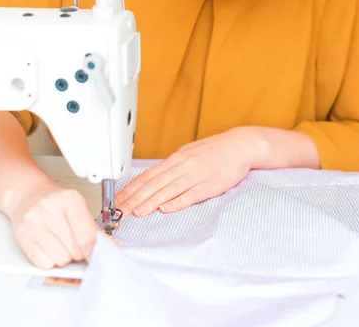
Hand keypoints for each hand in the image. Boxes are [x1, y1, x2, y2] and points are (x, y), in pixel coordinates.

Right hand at [8, 182, 99, 269]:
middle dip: (79, 252)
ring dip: (64, 257)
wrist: (27, 194)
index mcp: (70, 200)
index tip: (98, 257)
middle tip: (75, 244)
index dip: (93, 250)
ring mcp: (35, 223)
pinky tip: (48, 248)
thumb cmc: (54, 202)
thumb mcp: (76, 206)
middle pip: (74, 249)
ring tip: (61, 244)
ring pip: (59, 258)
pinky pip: (43, 263)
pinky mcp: (22, 235)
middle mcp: (51, 209)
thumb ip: (91, 227)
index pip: (85, 234)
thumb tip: (107, 246)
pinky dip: (49, 261)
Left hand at [116, 127, 261, 216]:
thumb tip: (154, 179)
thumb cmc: (214, 151)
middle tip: (119, 209)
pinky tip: (164, 208)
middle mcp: (183, 166)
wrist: (240, 146)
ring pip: (168, 190)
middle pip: (154, 183)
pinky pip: (190, 195)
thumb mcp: (189, 154)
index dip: (132, 188)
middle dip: (135, 198)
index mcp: (176, 159)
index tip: (118, 199)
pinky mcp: (210, 185)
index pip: (148, 175)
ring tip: (136, 212)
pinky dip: (176, 202)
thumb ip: (172, 167)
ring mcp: (196, 175)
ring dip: (150, 201)